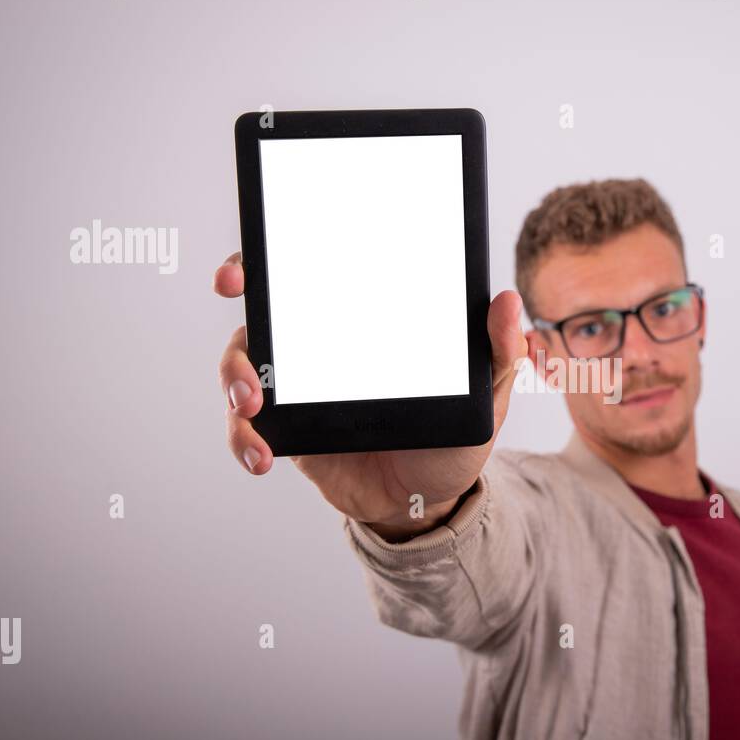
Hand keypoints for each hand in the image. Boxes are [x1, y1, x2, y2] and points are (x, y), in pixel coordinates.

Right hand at [214, 252, 526, 537]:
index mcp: (366, 321)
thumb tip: (506, 301)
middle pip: (267, 300)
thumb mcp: (484, 395)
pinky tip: (259, 456)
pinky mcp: (286, 431)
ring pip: (241, 362)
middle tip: (232, 283)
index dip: (290, 244)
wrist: (428, 501)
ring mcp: (298, 387)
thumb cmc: (452, 436)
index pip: (323, 268)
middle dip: (241, 279)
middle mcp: (323, 345)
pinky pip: (245, 427)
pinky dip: (242, 438)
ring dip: (232, 374)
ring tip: (252, 402)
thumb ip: (497, 353)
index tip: (273, 239)